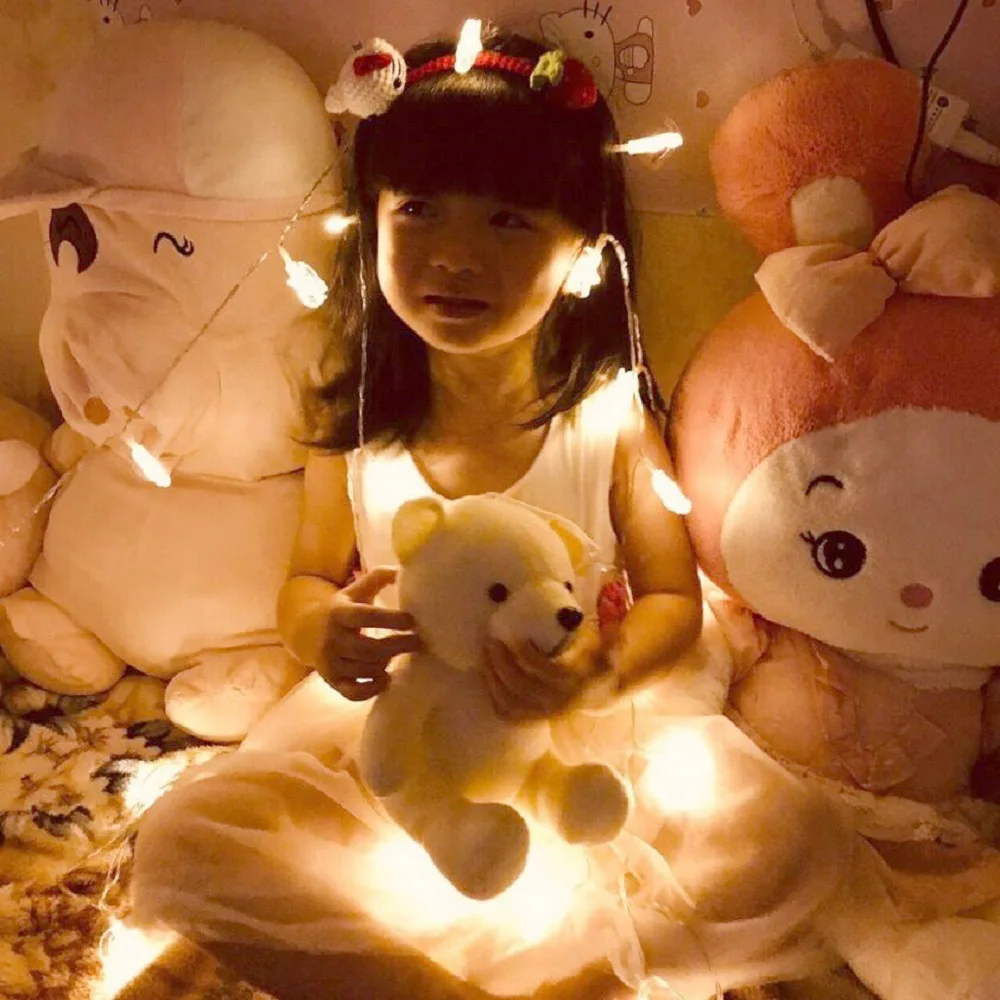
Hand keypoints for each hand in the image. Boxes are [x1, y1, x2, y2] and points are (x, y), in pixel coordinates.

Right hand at [318, 567, 420, 700]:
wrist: (307, 631)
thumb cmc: (343, 609)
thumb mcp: (356, 590)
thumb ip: (377, 577)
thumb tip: (402, 570)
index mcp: (338, 612)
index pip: (367, 616)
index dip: (392, 619)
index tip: (413, 620)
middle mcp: (332, 639)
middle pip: (369, 648)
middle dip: (398, 645)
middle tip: (418, 641)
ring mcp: (330, 663)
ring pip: (365, 670)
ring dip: (386, 663)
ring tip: (397, 653)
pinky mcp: (332, 682)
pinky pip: (353, 693)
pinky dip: (372, 689)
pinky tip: (386, 678)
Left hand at [483, 618, 606, 721]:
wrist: (598, 694)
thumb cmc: (598, 664)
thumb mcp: (609, 649)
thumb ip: (612, 634)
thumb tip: (615, 622)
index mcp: (575, 683)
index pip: (546, 671)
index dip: (527, 655)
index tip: (515, 637)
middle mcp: (558, 702)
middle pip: (521, 687)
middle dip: (502, 664)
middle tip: (491, 641)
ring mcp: (543, 713)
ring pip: (510, 702)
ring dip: (492, 678)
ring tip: (485, 653)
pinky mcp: (532, 717)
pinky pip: (506, 713)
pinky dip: (493, 696)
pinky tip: (487, 675)